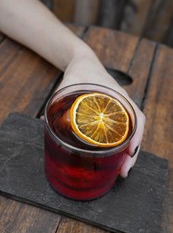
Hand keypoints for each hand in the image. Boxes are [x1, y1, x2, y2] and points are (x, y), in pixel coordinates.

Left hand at [58, 54, 145, 177]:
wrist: (85, 62)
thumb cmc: (81, 70)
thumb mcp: (70, 82)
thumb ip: (58, 99)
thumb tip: (44, 123)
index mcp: (118, 96)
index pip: (136, 117)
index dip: (136, 136)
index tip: (130, 151)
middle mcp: (123, 104)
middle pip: (135, 130)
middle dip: (132, 152)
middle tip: (124, 170)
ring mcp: (120, 109)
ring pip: (131, 133)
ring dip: (129, 151)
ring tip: (122, 168)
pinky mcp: (114, 113)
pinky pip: (123, 130)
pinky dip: (123, 144)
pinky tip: (116, 155)